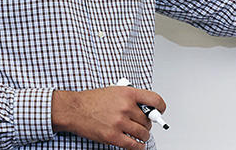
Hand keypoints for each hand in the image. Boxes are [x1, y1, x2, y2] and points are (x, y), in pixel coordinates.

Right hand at [51, 86, 165, 149]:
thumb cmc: (92, 100)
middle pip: (148, 120)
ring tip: (140, 134)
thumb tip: (145, 108)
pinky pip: (134, 145)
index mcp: (128, 93)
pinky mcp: (113, 137)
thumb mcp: (114, 91)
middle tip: (142, 124)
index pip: (155, 100)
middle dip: (146, 123)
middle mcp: (125, 107)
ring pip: (143, 133)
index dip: (160, 107)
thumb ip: (130, 98)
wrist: (75, 109)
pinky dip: (139, 147)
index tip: (159, 111)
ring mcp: (120, 122)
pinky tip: (138, 145)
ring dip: (143, 136)